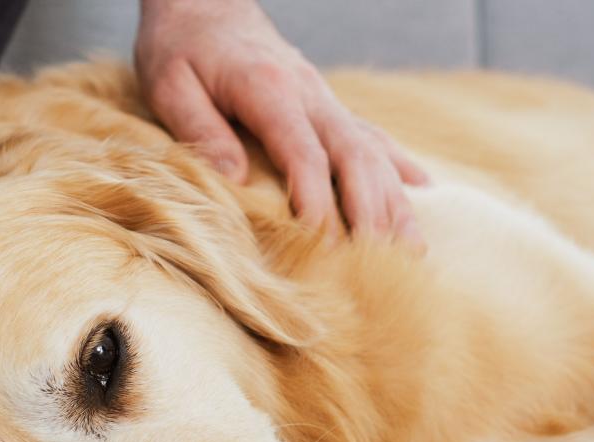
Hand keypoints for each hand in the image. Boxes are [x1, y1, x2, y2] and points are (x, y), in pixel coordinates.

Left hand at [135, 0, 426, 244]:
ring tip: (413, 250)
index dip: (318, 202)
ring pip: (374, 150)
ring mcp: (325, 98)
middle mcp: (309, 94)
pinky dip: (400, 164)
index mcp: (268, 89)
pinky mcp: (329, 103)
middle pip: (355, 155)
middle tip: (380, 263)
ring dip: (395, 201)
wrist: (206, 3)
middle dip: (371, 212)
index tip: (322, 248)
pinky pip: (373, 134)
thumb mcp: (170, 84)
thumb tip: (233, 183)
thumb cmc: (182, 45)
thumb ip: (201, 130)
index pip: (304, 153)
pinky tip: (423, 192)